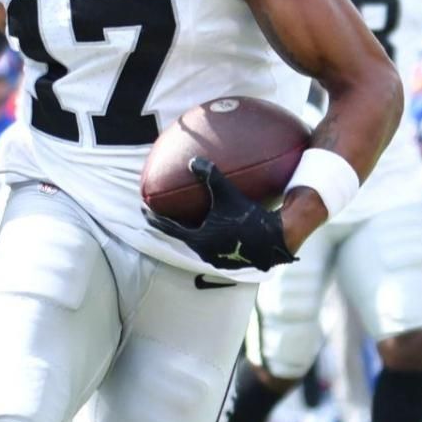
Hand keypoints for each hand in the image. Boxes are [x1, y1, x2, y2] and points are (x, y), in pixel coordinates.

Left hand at [144, 158, 296, 272]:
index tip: (145, 212)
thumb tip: (193, 160)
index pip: (169, 229)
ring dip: (192, 234)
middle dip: (173, 227)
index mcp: (199, 239)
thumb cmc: (249, 216)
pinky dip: (208, 239)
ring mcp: (218, 260)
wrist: (276, 238)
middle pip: (183, 238)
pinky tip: (214, 231)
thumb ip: (210, 176)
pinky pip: (213, 249)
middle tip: (165, 215)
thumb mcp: (228, 193)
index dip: (156, 219)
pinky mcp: (231, 261)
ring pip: (199, 245)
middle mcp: (205, 252)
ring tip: (190, 223)